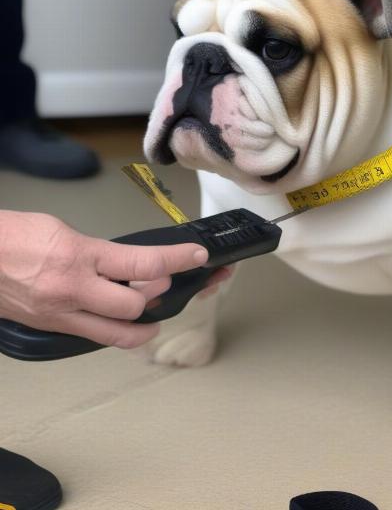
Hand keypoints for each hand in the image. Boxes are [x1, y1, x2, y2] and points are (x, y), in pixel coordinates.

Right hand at [0, 211, 214, 348]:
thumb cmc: (13, 236)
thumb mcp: (64, 231)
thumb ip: (100, 251)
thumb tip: (129, 264)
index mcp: (79, 256)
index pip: (142, 262)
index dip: (176, 260)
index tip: (197, 256)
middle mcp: (73, 289)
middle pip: (135, 306)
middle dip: (156, 296)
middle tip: (163, 284)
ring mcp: (62, 314)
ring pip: (118, 334)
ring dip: (143, 324)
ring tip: (153, 312)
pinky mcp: (54, 328)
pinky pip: (95, 338)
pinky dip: (117, 331)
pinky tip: (123, 321)